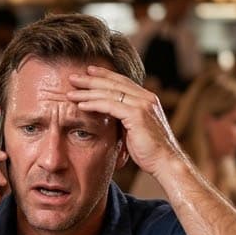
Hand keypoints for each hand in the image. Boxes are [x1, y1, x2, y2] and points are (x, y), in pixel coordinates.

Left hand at [65, 65, 182, 177]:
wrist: (165, 162)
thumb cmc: (149, 150)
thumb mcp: (134, 129)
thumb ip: (124, 118)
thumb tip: (108, 115)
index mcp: (147, 98)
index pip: (122, 82)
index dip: (104, 75)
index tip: (87, 72)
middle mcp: (146, 98)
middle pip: (114, 83)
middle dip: (91, 79)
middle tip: (72, 77)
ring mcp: (143, 105)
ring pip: (110, 93)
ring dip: (88, 91)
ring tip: (70, 92)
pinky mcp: (138, 115)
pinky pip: (110, 105)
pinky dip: (94, 104)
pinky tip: (80, 104)